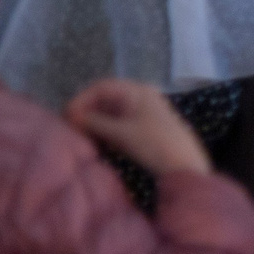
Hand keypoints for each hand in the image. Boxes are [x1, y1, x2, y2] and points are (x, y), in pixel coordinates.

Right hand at [65, 80, 210, 176]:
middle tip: (70, 129)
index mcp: (137, 91)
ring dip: (95, 124)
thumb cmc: (154, 144)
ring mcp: (144, 112)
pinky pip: (120, 124)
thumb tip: (72, 117)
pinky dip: (106, 131)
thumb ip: (94, 122)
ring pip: (111, 113)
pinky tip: (97, 142)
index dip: (81, 100)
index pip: (101, 87)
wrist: (186, 165)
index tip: (67, 117)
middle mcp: (140, 97)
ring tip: (80, 137)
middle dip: (87, 113)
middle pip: (105, 99)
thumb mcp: (121, 133)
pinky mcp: (145, 128)